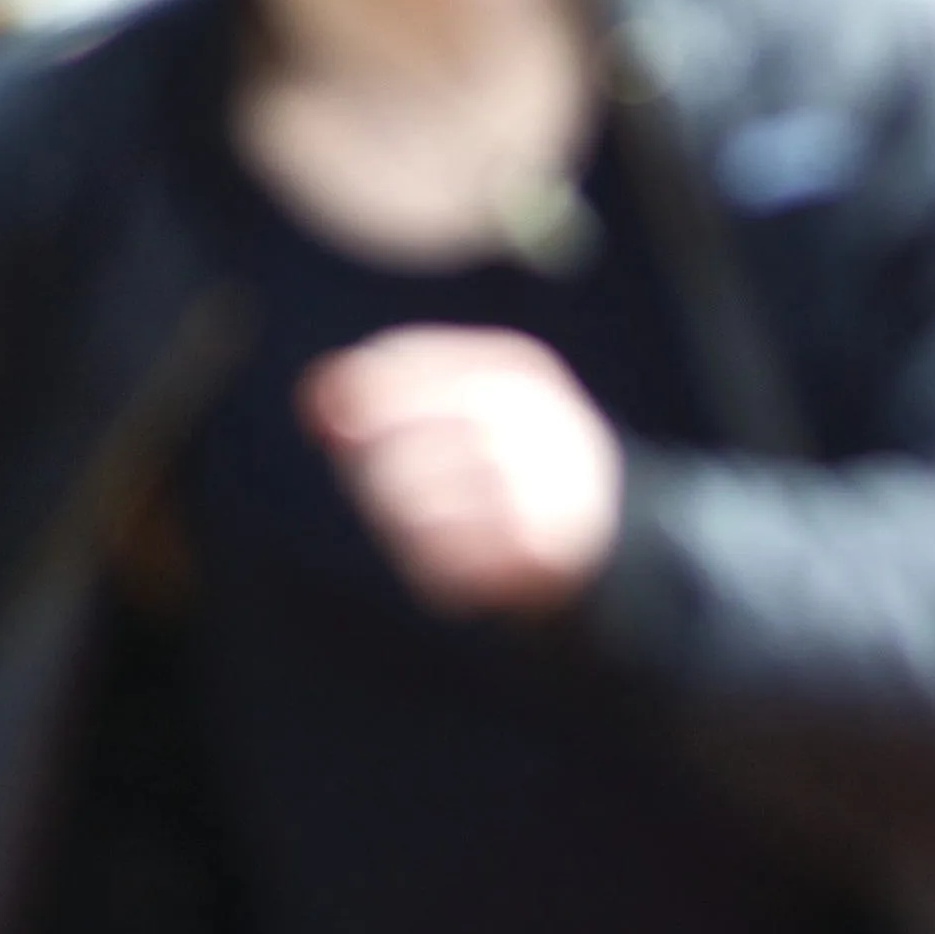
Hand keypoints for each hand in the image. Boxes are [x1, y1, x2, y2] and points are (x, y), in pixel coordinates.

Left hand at [300, 330, 621, 615]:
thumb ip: (388, 393)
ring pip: (409, 506)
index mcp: (515, 369)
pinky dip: (429, 568)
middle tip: (386, 489)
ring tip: (429, 527)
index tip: (326, 424)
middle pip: (393, 441)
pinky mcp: (540, 552)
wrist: (617, 534)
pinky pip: (439, 561)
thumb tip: (317, 407)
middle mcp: (532, 419)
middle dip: (370, 471)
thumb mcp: (466, 406)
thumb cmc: (510, 462)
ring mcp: (539, 484)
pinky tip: (449, 562)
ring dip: (400, 524)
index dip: (347, 392)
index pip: (400, 364)